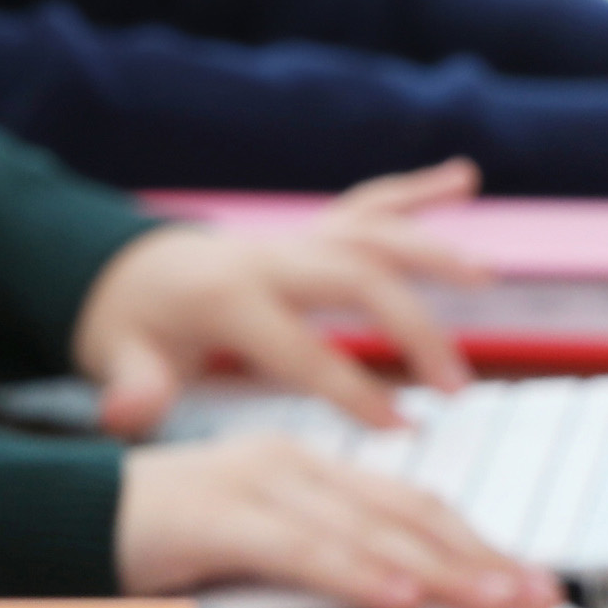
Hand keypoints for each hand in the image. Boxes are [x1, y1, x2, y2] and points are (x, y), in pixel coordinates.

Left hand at [64, 166, 481, 433]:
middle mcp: (268, 257)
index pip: (301, 348)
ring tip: (485, 279)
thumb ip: (132, 389)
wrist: (126, 273)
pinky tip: (462, 178)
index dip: (351, 390)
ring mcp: (292, 239)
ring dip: (431, 252)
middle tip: (458, 386)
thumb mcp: (121, 362)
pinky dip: (415, 191)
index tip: (402, 429)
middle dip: (413, 328)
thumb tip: (124, 412)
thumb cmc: (131, 331)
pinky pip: (367, 205)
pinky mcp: (308, 232)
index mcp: (226, 299)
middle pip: (355, 280)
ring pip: (371, 234)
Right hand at [114, 432, 566, 607]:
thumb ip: (319, 563)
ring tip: (497, 603)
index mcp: (305, 468)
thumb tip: (401, 598)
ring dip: (443, 572)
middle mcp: (291, 464)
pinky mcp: (217, 516)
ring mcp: (255, 484)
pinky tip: (402, 597)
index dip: (476, 543)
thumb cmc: (154, 540)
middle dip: (483, 559)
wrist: (56, 514)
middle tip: (540, 598)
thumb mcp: (255, 551)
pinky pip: (302, 549)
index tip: (527, 580)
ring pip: (370, 530)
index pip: (410, 505)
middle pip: (407, 513)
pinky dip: (358, 574)